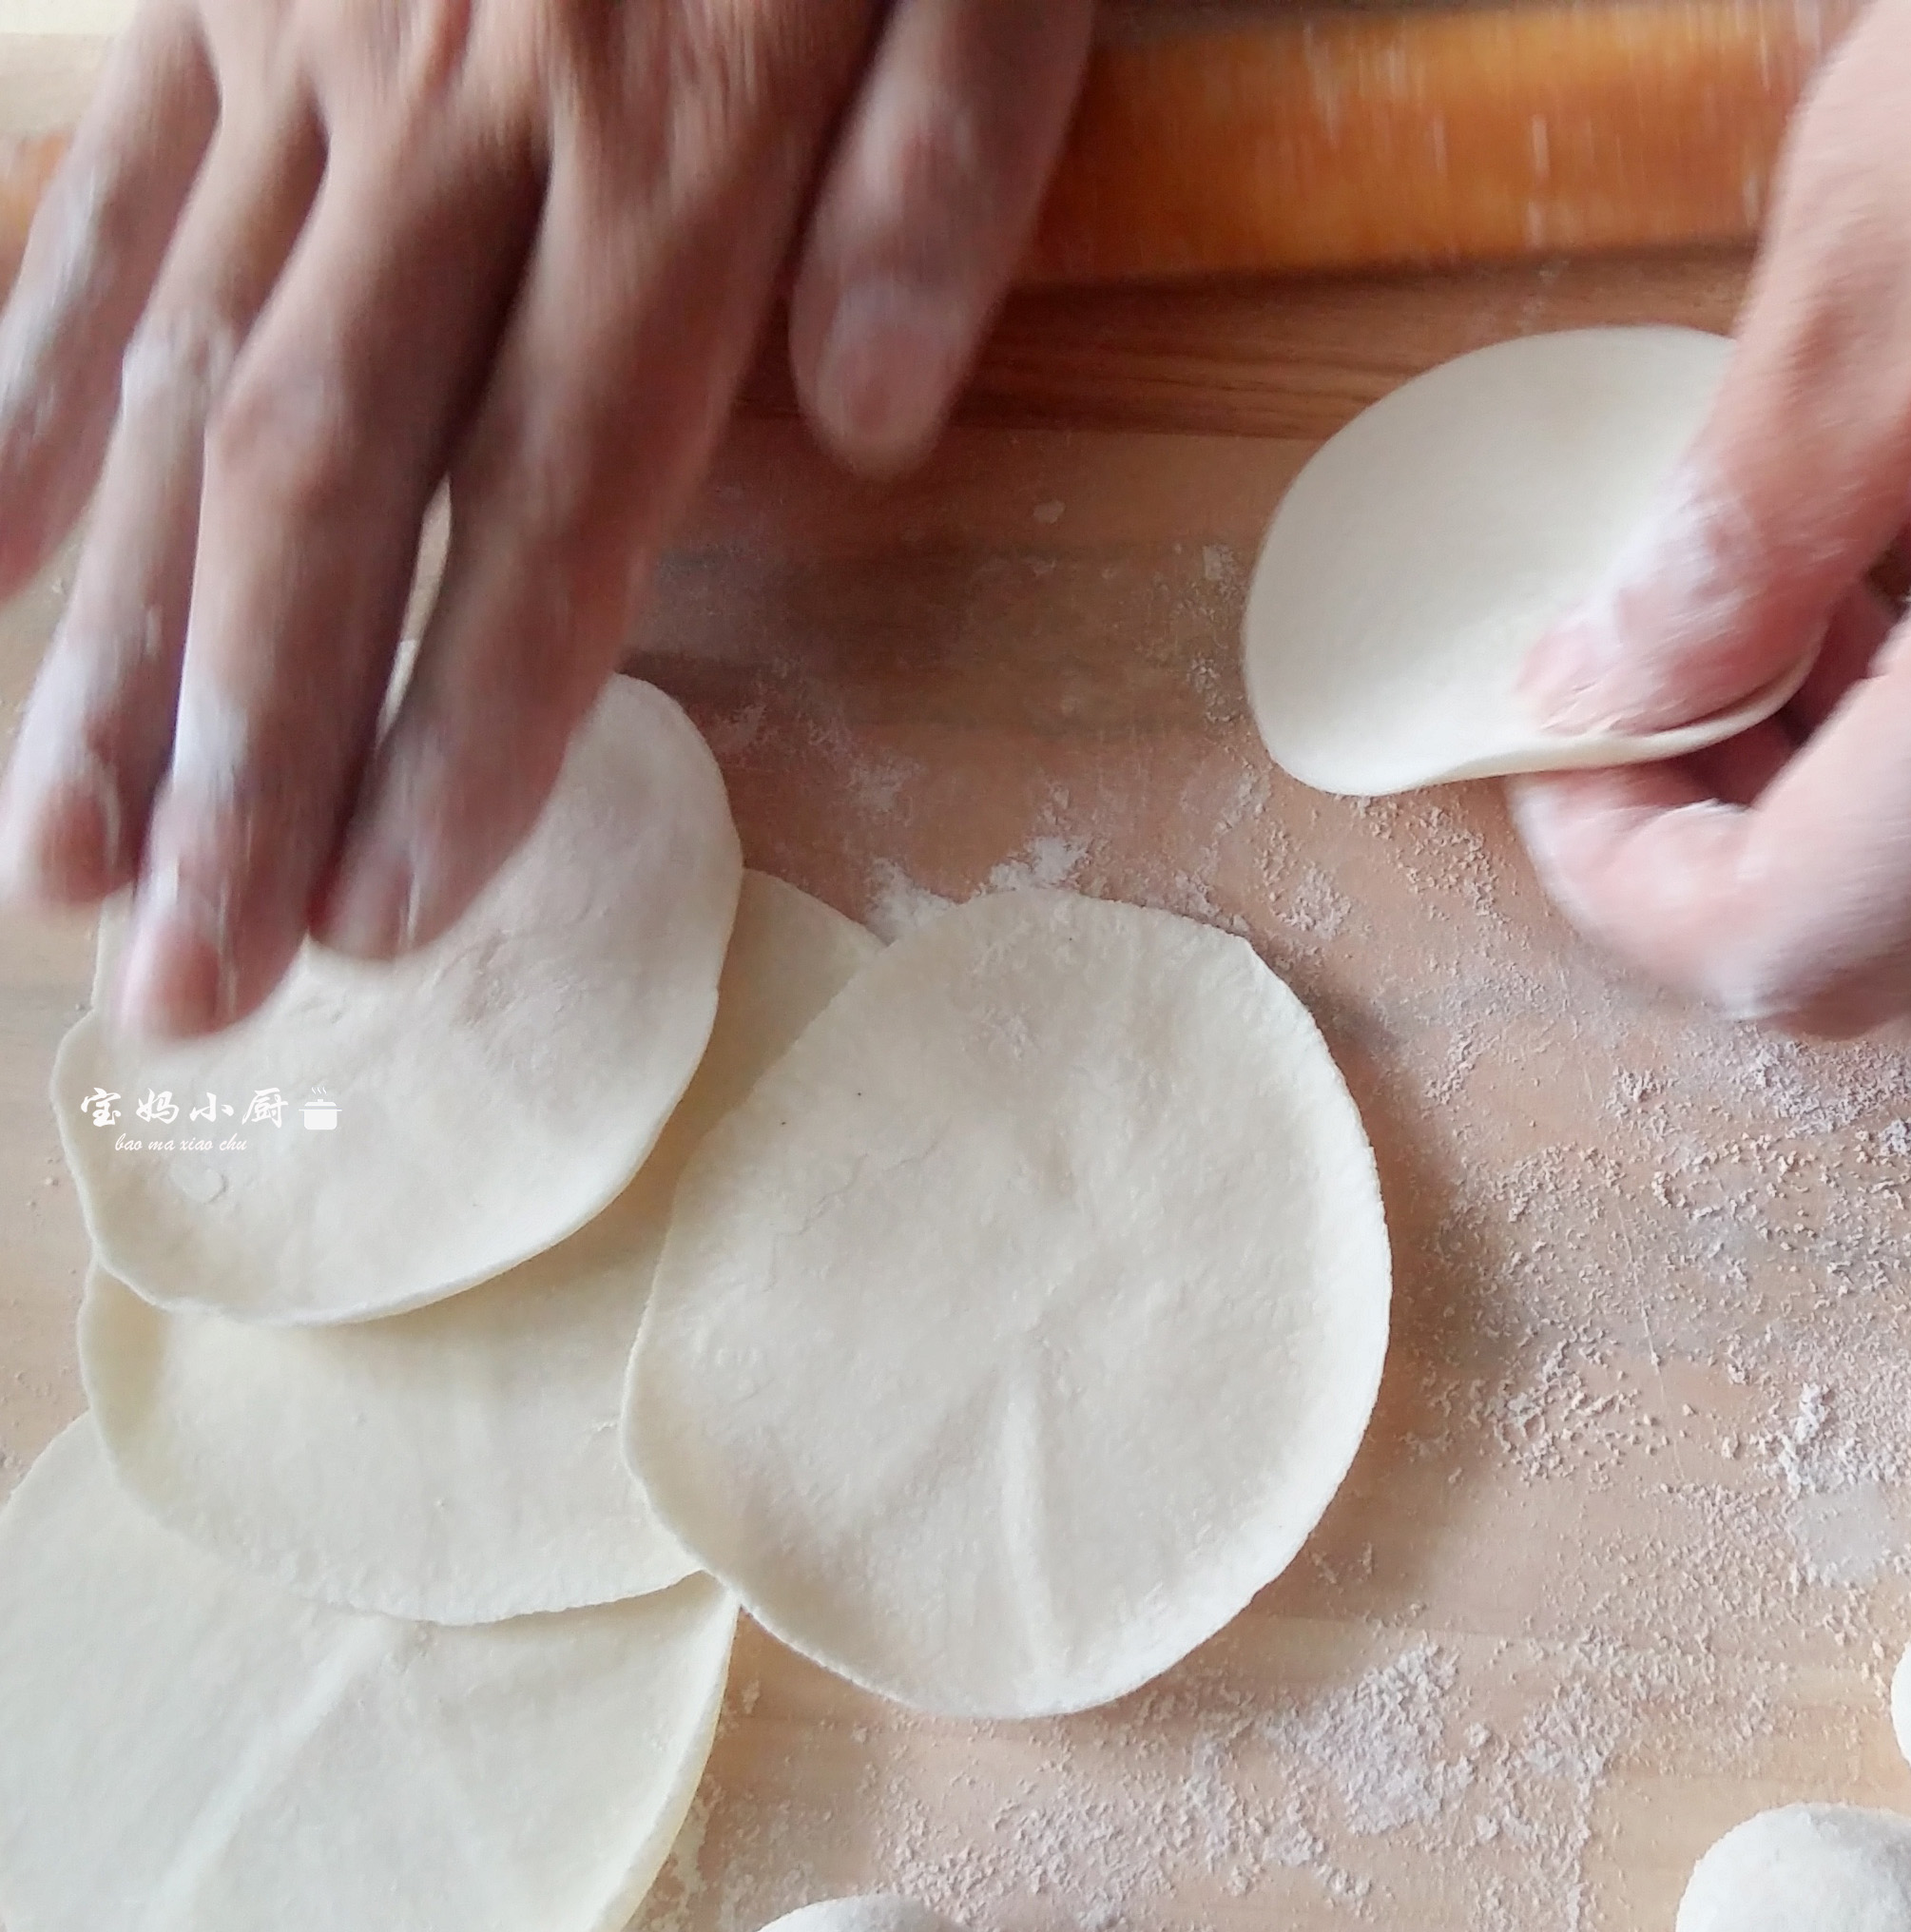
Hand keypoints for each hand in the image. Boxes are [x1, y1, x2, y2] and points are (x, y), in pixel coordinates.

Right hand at [0, 0, 1091, 1036]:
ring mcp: (296, 48)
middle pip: (327, 486)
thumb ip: (949, 167)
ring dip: (112, 642)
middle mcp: (453, 116)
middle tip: (195, 990)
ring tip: (60, 871)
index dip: (474, 716)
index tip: (404, 915)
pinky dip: (20, 394)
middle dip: (255, 756)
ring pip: (176, 382)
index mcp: (672, 130)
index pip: (559, 490)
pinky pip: (97, 213)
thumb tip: (866, 428)